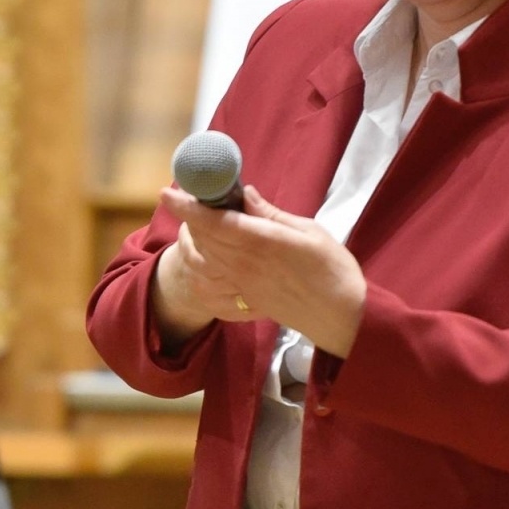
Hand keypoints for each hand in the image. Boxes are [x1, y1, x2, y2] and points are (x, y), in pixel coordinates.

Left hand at [157, 184, 366, 356]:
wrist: (341, 316)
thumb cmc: (332, 267)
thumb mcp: (307, 230)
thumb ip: (270, 213)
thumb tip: (244, 193)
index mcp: (261, 242)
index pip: (213, 222)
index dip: (187, 206)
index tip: (167, 192)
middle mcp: (244, 265)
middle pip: (201, 238)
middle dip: (188, 217)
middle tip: (187, 198)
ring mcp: (241, 285)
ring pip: (200, 260)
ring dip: (191, 241)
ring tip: (196, 224)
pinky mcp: (243, 300)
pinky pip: (208, 283)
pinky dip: (199, 266)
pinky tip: (204, 255)